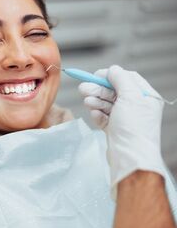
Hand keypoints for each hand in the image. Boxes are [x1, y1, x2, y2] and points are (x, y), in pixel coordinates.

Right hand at [78, 65, 164, 196]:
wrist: (129, 157)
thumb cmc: (134, 128)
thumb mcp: (130, 96)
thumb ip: (120, 79)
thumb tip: (112, 70)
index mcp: (146, 97)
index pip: (127, 79)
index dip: (110, 76)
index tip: (95, 76)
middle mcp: (136, 107)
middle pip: (114, 91)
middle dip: (98, 89)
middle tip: (82, 88)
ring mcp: (125, 119)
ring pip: (107, 104)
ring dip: (96, 101)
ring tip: (87, 101)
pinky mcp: (115, 129)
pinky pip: (104, 117)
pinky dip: (98, 115)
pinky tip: (95, 115)